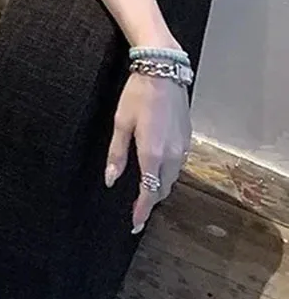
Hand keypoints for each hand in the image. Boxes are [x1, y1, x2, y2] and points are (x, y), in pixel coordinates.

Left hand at [104, 72, 191, 233]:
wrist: (164, 73)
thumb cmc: (137, 96)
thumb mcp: (121, 124)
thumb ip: (117, 154)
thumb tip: (110, 180)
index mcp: (153, 154)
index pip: (148, 191)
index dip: (142, 210)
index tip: (135, 225)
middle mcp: (172, 156)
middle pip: (163, 189)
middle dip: (151, 201)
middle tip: (137, 211)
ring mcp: (183, 148)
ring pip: (172, 178)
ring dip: (160, 188)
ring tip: (146, 194)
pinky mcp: (187, 140)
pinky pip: (178, 165)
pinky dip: (167, 174)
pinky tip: (158, 171)